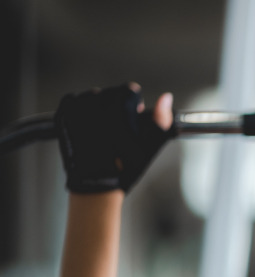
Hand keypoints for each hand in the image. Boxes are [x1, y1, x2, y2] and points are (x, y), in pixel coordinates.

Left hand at [55, 83, 173, 193]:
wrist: (97, 184)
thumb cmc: (126, 167)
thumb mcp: (150, 145)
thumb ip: (161, 119)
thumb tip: (166, 98)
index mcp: (118, 109)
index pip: (129, 90)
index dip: (135, 104)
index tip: (134, 115)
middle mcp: (96, 106)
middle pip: (111, 92)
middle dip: (117, 105)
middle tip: (119, 126)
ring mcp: (77, 110)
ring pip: (92, 96)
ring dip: (100, 106)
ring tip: (104, 126)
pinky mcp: (64, 116)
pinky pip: (73, 100)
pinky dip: (81, 108)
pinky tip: (89, 123)